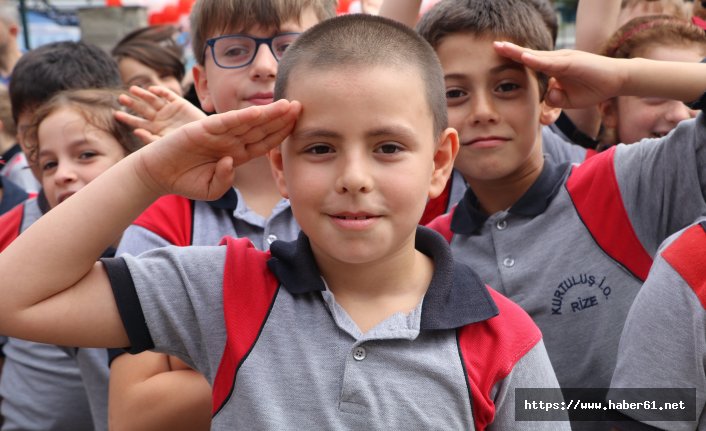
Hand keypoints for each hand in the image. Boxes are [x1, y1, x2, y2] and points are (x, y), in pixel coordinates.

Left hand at [116, 85, 206, 143]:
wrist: (207, 141)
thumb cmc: (186, 147)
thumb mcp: (167, 145)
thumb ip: (151, 140)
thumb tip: (136, 132)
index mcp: (154, 129)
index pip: (136, 122)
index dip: (126, 118)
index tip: (116, 115)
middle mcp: (160, 118)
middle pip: (142, 109)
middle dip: (132, 104)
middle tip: (121, 99)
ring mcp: (169, 109)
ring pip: (152, 99)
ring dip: (143, 94)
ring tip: (132, 90)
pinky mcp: (180, 103)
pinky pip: (168, 95)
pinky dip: (161, 91)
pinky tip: (152, 89)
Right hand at [134, 99, 300, 200]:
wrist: (158, 175)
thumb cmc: (186, 181)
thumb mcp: (211, 189)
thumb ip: (225, 181)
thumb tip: (231, 162)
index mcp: (237, 154)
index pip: (264, 142)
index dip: (281, 133)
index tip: (299, 125)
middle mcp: (231, 141)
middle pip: (261, 128)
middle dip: (281, 118)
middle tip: (301, 106)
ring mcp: (218, 133)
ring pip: (247, 122)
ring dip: (267, 113)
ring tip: (286, 105)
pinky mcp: (202, 128)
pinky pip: (225, 122)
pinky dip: (240, 117)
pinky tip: (257, 112)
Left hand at [493, 41, 626, 108]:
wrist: (617, 81)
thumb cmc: (592, 88)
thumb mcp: (568, 100)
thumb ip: (554, 101)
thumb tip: (546, 102)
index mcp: (553, 68)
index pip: (530, 63)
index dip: (514, 59)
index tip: (497, 55)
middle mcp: (556, 60)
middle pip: (529, 56)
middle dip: (510, 51)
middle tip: (493, 45)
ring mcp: (564, 59)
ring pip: (537, 56)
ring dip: (519, 52)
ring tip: (502, 48)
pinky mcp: (572, 62)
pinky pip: (552, 62)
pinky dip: (538, 60)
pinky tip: (526, 57)